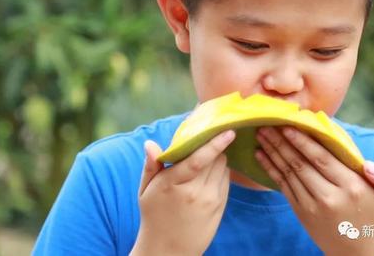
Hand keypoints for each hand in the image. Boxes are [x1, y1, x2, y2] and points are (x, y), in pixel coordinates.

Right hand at [130, 130, 234, 255]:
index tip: (228, 131)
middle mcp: (195, 192)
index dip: (214, 143)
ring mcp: (210, 201)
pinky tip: (208, 175)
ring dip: (217, 159)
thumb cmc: (154, 215)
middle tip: (207, 138)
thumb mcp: (145, 190)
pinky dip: (220, 172)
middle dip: (212, 147)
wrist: (168, 249)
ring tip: (206, 159)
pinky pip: (226, 180)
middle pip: (214, 159)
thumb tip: (149, 144)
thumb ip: (151, 166)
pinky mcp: (220, 207)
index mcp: (173, 184)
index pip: (198, 160)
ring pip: (223, 168)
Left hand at [255, 126, 373, 255]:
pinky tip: (260, 154)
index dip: (303, 141)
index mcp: (352, 187)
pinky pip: (282, 186)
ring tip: (261, 134)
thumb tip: (368, 164)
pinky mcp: (300, 211)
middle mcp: (330, 196)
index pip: (323, 159)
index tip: (289, 125)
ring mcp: (312, 205)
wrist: (358, 251)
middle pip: (301, 164)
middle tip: (267, 124)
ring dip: (273, 152)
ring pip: (289, 173)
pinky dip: (270, 169)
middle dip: (282, 142)